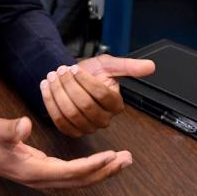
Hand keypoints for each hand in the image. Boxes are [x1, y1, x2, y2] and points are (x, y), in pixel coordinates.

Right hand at [0, 116, 131, 188]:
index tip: (109, 155)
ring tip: (122, 160)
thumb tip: (24, 124)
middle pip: (80, 181)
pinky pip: (75, 175)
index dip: (91, 165)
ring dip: (102, 171)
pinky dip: (92, 169)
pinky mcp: (48, 172)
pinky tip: (104, 162)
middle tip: (126, 159)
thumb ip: (10, 129)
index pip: (69, 172)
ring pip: (80, 180)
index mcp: (34, 171)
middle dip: (105, 171)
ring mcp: (46, 177)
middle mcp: (43, 179)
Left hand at [39, 55, 155, 137]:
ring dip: (57, 92)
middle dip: (69, 86)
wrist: (72, 78)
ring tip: (52, 76)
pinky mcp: (71, 132)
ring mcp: (87, 128)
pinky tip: (45, 87)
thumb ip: (128, 66)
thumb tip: (151, 66)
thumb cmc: (92, 72)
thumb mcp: (108, 64)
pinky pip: (59, 121)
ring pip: (70, 113)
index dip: (85, 81)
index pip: (101, 95)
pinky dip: (49, 102)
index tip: (74, 68)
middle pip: (84, 105)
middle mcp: (104, 120)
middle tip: (60, 70)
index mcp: (116, 104)